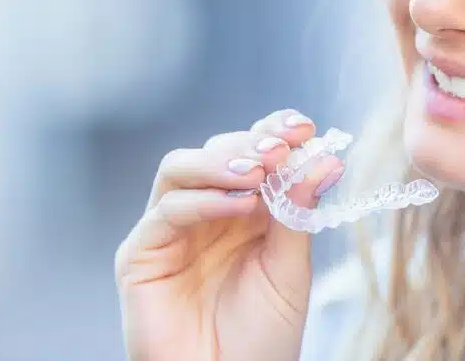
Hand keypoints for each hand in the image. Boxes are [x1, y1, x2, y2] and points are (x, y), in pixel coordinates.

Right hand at [115, 109, 343, 360]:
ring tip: (260, 171)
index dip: (273, 132)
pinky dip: (203, 201)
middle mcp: (205, 212)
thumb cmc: (262, 337)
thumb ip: (298, 212)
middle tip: (281, 147)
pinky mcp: (141, 255)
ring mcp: (170, 230)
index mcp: (244, 209)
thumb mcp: (290, 269)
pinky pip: (166, 212)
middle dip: (250, 143)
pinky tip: (241, 205)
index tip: (303, 127)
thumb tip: (323, 158)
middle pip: (215, 151)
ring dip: (222, 161)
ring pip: (180, 168)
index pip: (252, 152)